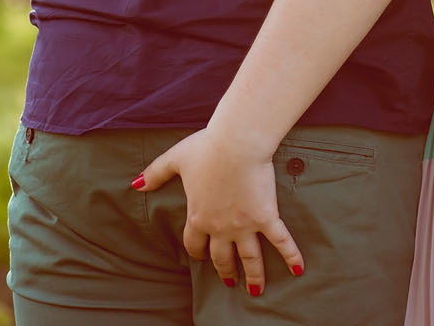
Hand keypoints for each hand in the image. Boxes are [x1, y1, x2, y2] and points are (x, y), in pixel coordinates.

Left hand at [136, 128, 303, 294]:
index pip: (194, 244)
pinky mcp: (265, 216)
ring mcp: (244, 225)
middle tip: (230, 282)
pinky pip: (280, 240)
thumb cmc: (208, 148)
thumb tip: (136, 184)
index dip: (197, 252)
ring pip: (249, 257)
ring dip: (253, 276)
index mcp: (198, 215)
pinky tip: (298, 268)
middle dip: (225, 271)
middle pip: (221, 257)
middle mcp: (220, 227)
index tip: (201, 256)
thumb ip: (155, 173)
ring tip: (255, 290)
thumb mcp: (176, 159)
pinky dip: (290, 255)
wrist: (237, 143)